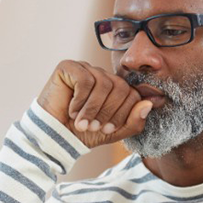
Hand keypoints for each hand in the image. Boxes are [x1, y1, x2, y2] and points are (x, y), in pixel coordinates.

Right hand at [36, 60, 153, 148]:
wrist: (54, 136)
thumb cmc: (82, 133)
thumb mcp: (113, 132)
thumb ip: (133, 121)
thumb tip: (148, 104)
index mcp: (114, 88)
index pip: (132, 93)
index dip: (122, 113)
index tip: (108, 128)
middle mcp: (101, 75)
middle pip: (120, 87)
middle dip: (108, 112)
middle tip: (93, 126)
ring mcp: (86, 68)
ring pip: (103, 83)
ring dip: (92, 108)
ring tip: (82, 122)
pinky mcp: (69, 66)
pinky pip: (85, 80)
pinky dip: (80, 100)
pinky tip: (72, 110)